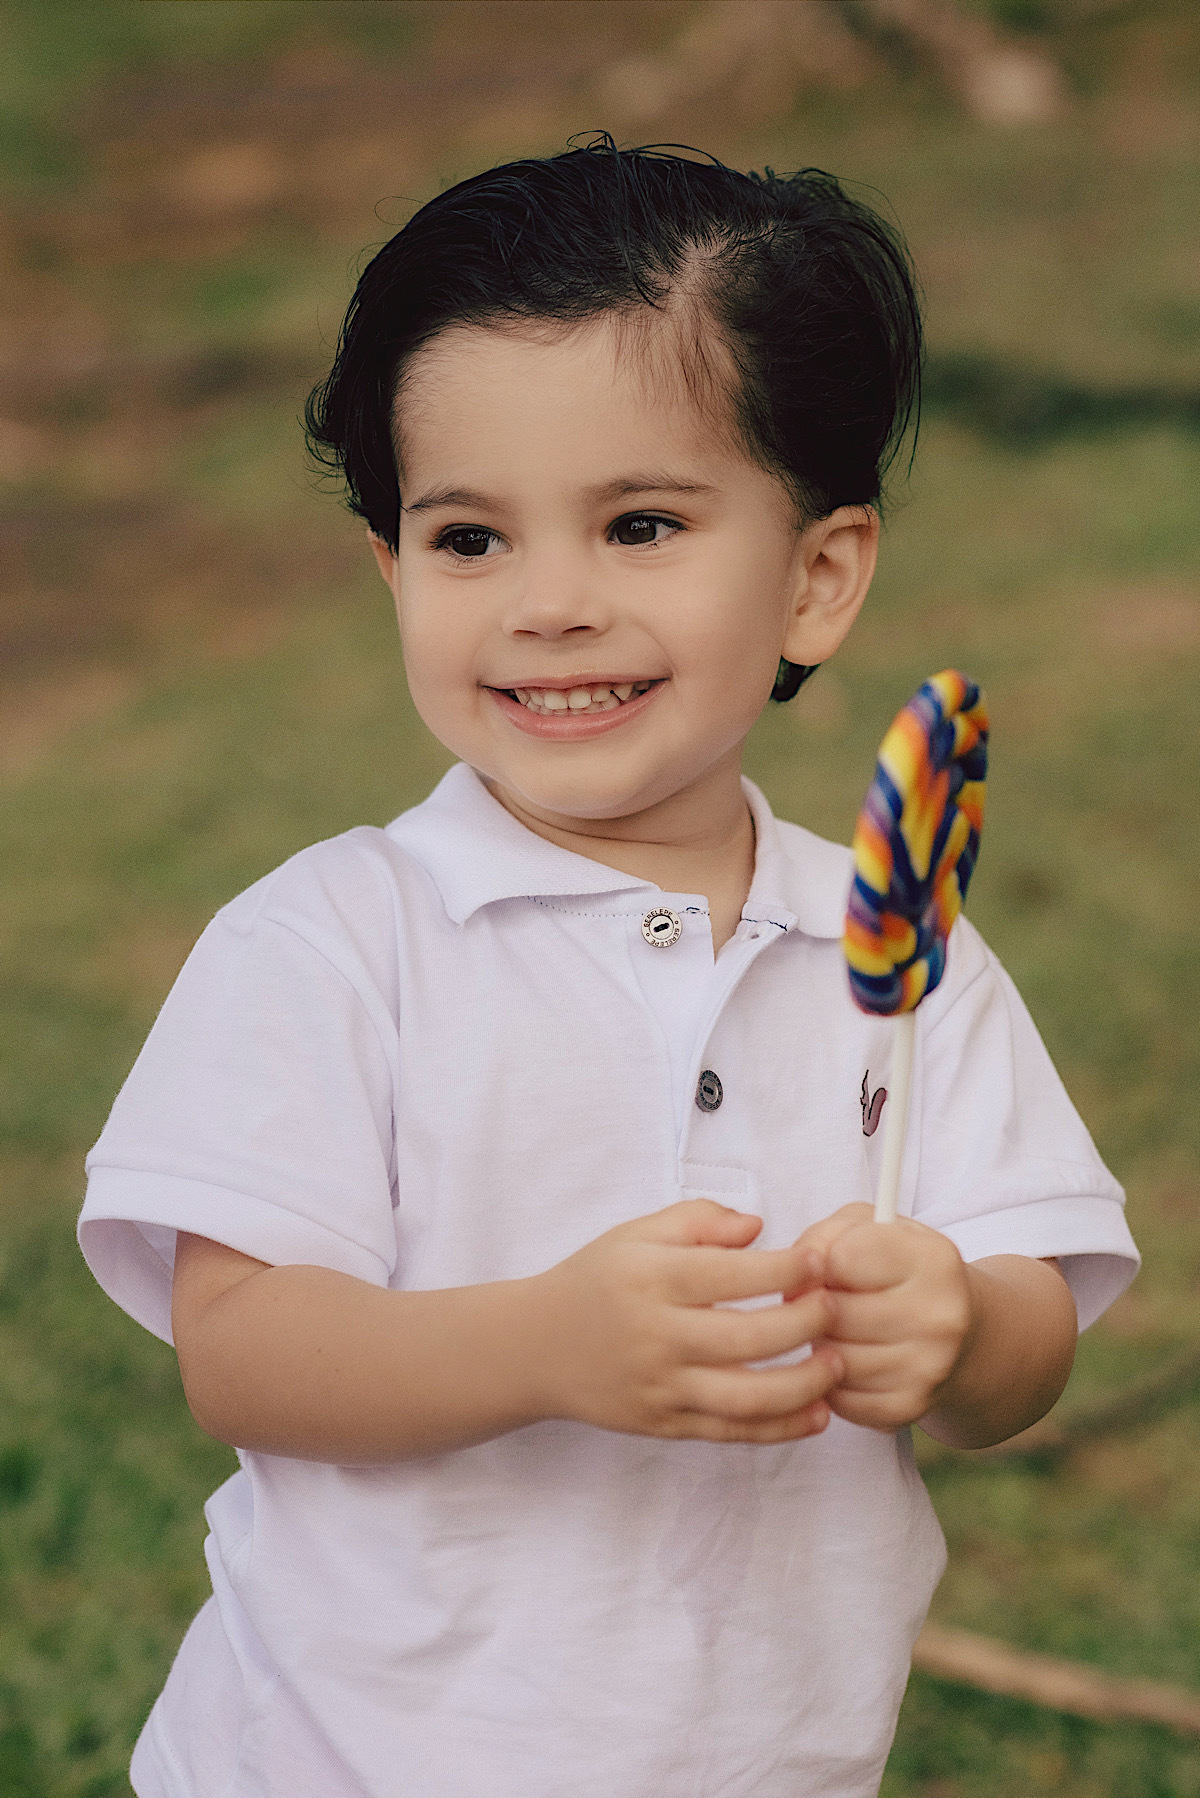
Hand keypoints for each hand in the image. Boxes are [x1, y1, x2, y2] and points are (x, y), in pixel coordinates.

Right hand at [532, 1200, 842, 1443]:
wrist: (537, 1347)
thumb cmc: (596, 1281)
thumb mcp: (635, 1233)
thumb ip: (698, 1220)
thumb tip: (757, 1228)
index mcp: (651, 1279)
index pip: (730, 1274)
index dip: (784, 1267)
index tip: (819, 1260)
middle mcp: (657, 1336)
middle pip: (748, 1337)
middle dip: (806, 1323)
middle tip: (836, 1308)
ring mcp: (661, 1387)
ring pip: (746, 1396)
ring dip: (804, 1384)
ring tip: (838, 1364)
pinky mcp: (664, 1424)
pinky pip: (731, 1432)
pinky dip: (780, 1428)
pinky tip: (816, 1413)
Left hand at [787, 1203, 972, 1432]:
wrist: (962, 1334)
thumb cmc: (901, 1271)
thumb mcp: (871, 1229)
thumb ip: (825, 1238)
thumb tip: (792, 1284)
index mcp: (933, 1260)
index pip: (842, 1257)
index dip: (818, 1260)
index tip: (825, 1265)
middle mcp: (939, 1316)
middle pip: (832, 1312)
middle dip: (814, 1305)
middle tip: (824, 1301)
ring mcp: (928, 1367)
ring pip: (831, 1357)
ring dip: (820, 1343)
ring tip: (838, 1329)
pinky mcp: (908, 1406)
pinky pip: (838, 1396)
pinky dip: (832, 1380)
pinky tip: (849, 1360)